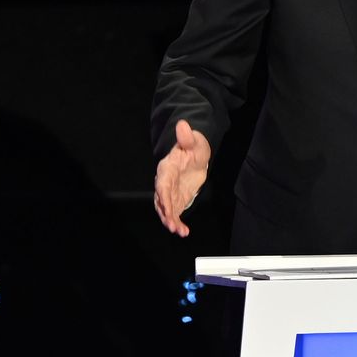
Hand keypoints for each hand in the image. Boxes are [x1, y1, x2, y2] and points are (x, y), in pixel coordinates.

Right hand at [154, 119, 210, 236]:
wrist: (195, 157)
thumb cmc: (193, 148)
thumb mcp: (193, 141)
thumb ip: (187, 137)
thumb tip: (183, 124)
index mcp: (168, 168)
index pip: (162, 182)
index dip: (162, 194)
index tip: (165, 204)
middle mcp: (165, 182)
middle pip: (161, 199)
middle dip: (165, 213)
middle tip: (172, 225)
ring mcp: (170, 192)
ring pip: (166, 209)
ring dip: (171, 221)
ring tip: (179, 231)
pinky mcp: (176, 200)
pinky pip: (175, 213)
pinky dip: (178, 222)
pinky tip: (184, 231)